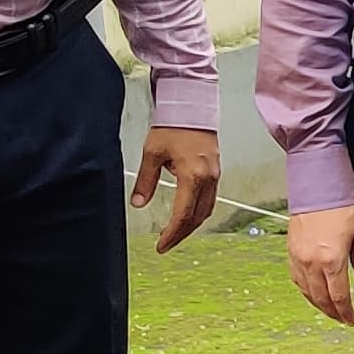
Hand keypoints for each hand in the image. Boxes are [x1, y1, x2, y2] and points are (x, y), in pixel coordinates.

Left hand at [133, 126, 221, 252]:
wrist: (191, 108)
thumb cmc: (173, 127)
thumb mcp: (152, 154)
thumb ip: (146, 181)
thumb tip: (138, 203)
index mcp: (193, 176)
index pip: (183, 215)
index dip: (172, 233)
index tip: (161, 245)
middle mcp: (208, 179)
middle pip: (197, 218)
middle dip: (181, 234)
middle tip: (166, 245)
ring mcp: (215, 176)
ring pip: (206, 210)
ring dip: (191, 225)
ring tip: (175, 233)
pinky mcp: (215, 172)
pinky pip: (210, 200)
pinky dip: (198, 212)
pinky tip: (187, 215)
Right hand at [285, 204, 353, 325]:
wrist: (318, 186)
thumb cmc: (343, 207)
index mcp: (331, 260)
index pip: (338, 296)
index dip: (345, 312)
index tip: (351, 320)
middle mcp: (311, 262)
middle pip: (320, 298)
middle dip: (332, 312)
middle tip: (341, 319)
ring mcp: (298, 257)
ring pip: (306, 291)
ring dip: (318, 304)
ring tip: (329, 310)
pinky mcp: (290, 251)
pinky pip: (296, 279)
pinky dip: (305, 290)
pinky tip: (313, 292)